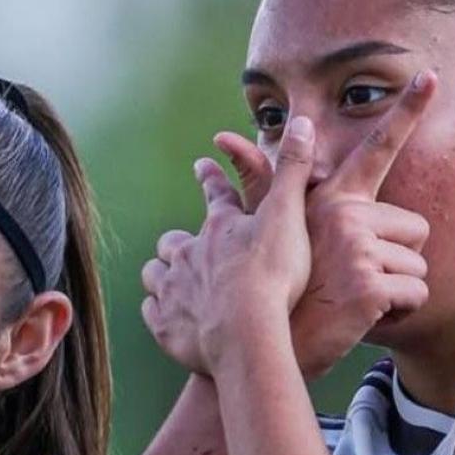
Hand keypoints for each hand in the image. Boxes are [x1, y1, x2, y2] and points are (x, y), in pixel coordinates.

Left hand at [142, 114, 318, 375]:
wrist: (246, 333)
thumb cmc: (272, 275)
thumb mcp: (288, 215)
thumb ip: (293, 171)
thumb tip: (301, 121)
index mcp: (219, 227)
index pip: (214, 194)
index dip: (211, 179)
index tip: (202, 165)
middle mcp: (188, 254)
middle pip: (174, 242)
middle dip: (178, 242)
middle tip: (186, 248)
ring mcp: (173, 290)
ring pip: (156, 275)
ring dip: (163, 276)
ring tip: (173, 283)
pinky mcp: (167, 326)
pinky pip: (153, 313)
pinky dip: (160, 313)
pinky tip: (170, 318)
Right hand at [214, 71, 436, 377]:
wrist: (262, 340)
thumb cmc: (271, 286)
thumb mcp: (265, 230)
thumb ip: (256, 181)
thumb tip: (222, 138)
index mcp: (332, 198)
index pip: (376, 146)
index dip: (405, 109)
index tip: (429, 76)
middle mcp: (347, 215)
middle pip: (415, 228)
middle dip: (397, 259)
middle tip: (354, 279)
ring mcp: (359, 249)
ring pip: (418, 266)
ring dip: (396, 290)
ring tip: (353, 299)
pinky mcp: (370, 285)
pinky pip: (417, 295)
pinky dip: (400, 312)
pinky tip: (365, 318)